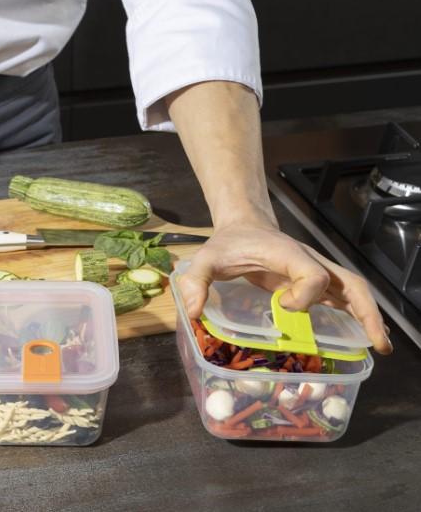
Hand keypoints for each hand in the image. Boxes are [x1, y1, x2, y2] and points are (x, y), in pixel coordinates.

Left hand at [177, 219, 392, 353]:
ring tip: (379, 345)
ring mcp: (315, 271)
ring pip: (353, 290)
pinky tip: (363, 336)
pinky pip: (342, 297)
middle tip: (376, 342)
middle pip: (350, 282)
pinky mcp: (314, 282)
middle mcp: (310, 262)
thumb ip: (197, 281)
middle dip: (365, 311)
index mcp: (289, 255)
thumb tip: (194, 313)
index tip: (282, 306)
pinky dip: (356, 314)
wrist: (244, 226)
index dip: (304, 295)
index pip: (314, 275)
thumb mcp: (207, 258)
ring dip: (368, 316)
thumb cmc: (228, 243)